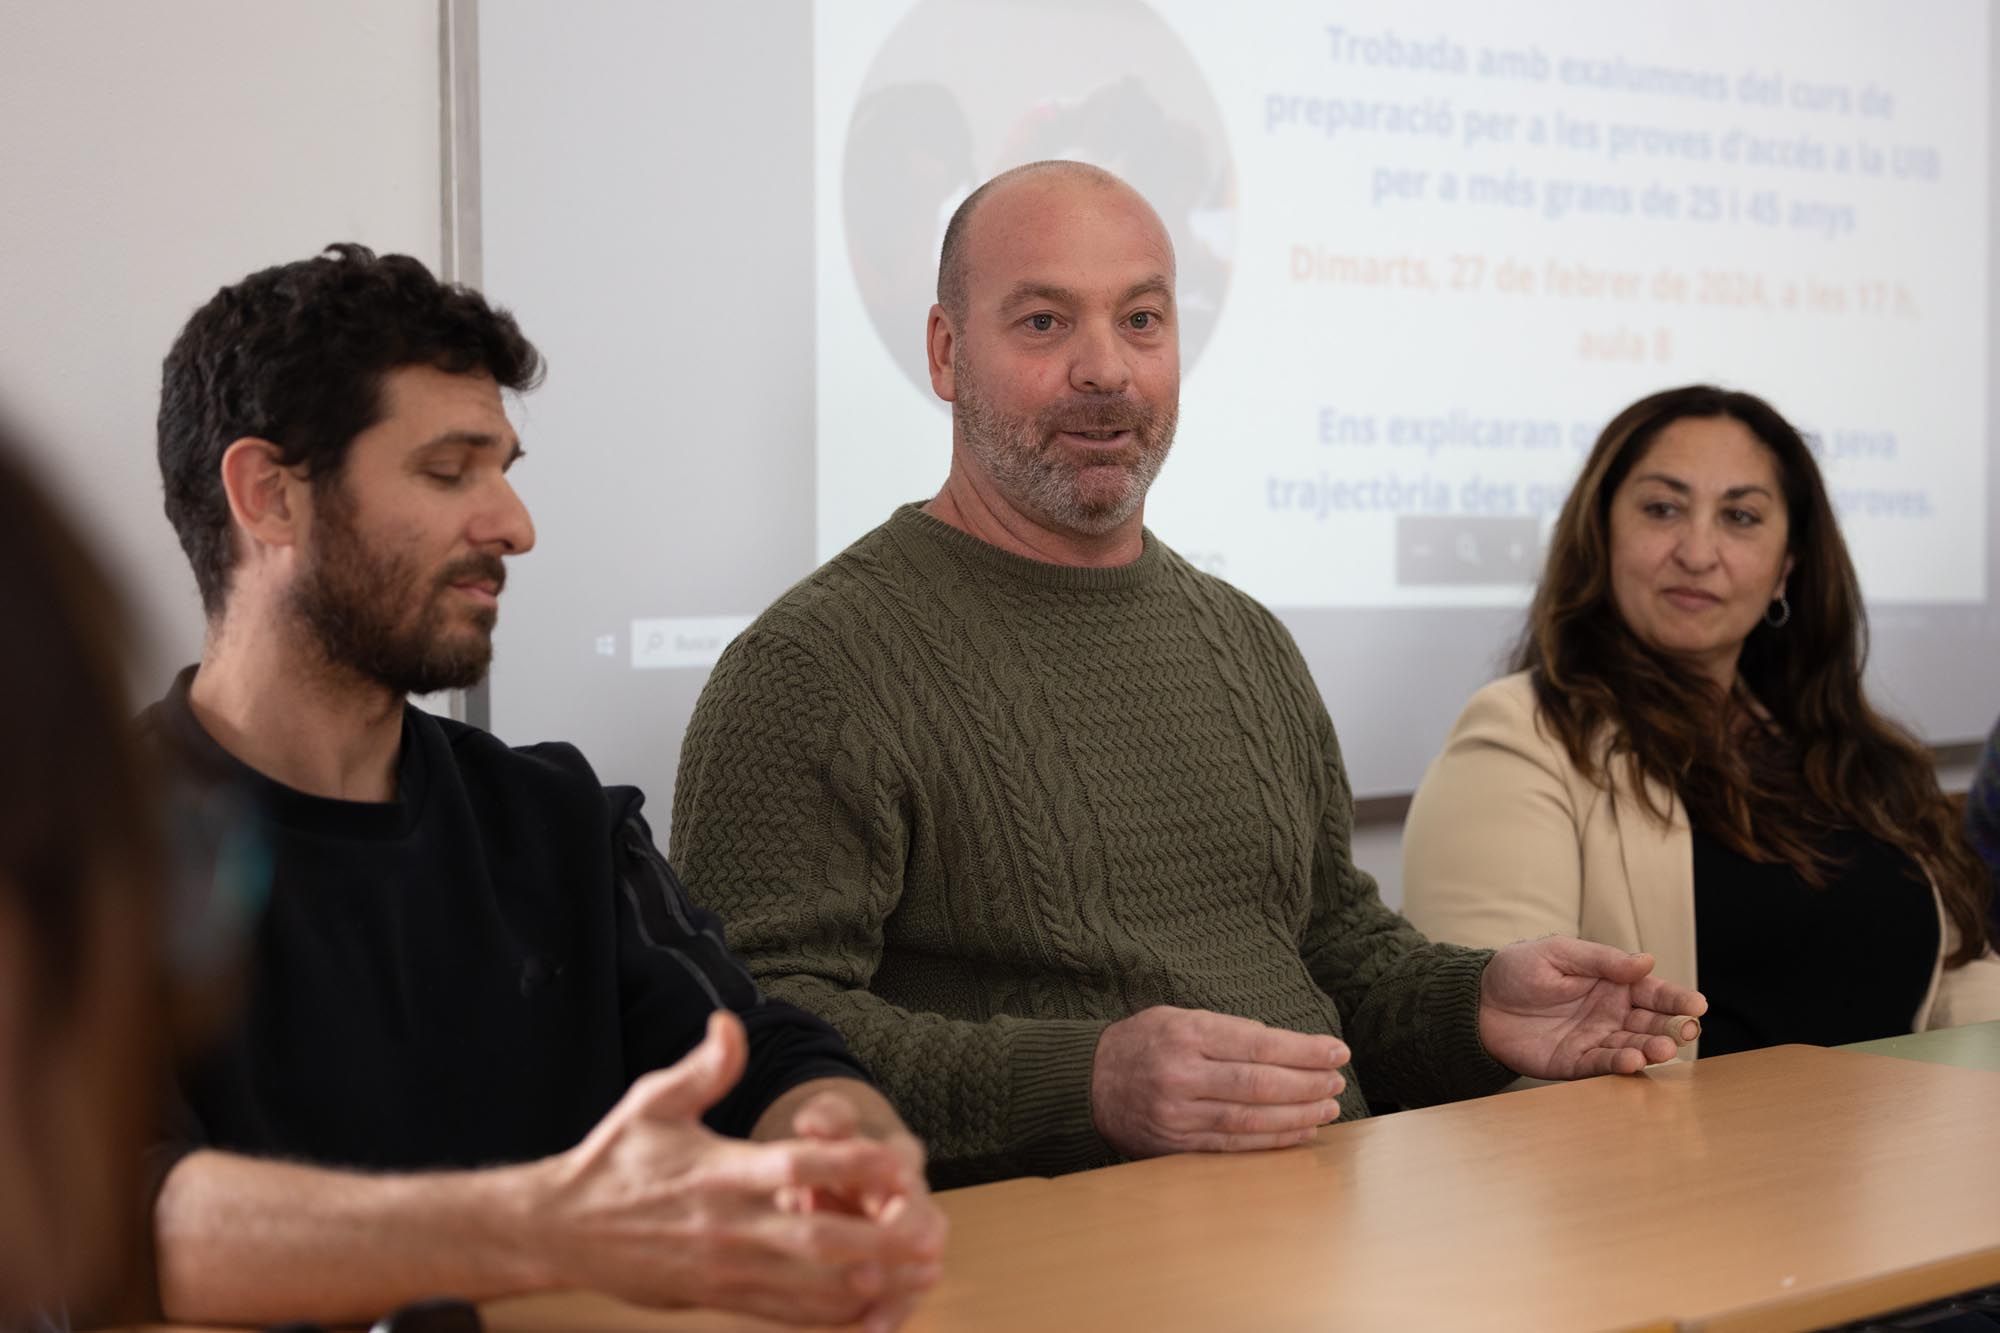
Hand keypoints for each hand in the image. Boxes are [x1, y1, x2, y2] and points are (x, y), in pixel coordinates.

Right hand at [531, 1011, 929, 1326]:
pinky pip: (787, 1316)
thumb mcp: (653, 1102)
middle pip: (817, 1238)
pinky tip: (871, 1308)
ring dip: (870, 1284)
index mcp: (718, 1172)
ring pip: (810, 1288)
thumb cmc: (614, 1161)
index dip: (850, 1164)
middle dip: (880, 1239)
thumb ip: (705, 1068)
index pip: (794, 1166)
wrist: (560, 1232)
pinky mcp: (722, 1301)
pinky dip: (832, 1316)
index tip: (897, 1161)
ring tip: (920, 1276)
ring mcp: (727, 1272)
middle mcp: (728, 1226)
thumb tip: (731, 1023)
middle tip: (931, 1232)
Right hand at [1090, 1005, 1347, 1158]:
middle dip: (1306, 1083)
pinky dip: (1271, 1141)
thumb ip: (1225, 1030)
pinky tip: (1299, 1132)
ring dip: (1297, 1116)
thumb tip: (1282, 1046)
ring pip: (1250, 1119)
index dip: (1303, 1050)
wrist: (1084, 1082)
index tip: (1337, 1051)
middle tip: (1336, 1081)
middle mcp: (1181, 1075)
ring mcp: (1177, 1114)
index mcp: (1184, 1034)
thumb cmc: (1139, 1043)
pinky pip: (1233, 1145)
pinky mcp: (1175, 1145)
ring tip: (1327, 1107)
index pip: (1257, 1043)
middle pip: (1259, 1084)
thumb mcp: (1176, 1017)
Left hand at [1478, 937, 1707, 1078]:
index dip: (1676, 998)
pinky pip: (1602, 1065)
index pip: (1653, 992)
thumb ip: (1602, 960)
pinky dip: (1618, 1065)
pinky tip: (1633, 1062)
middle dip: (1672, 1028)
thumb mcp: (1559, 953)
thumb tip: (1646, 961)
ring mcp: (1595, 1040)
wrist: (1478, 1001)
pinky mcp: (1575, 1063)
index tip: (1697, 1005)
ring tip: (1662, 1049)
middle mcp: (1611, 1014)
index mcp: (1613, 984)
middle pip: (1651, 1023)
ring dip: (1650, 1049)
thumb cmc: (1519, 970)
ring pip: (1633, 1046)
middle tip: (1685, 1031)